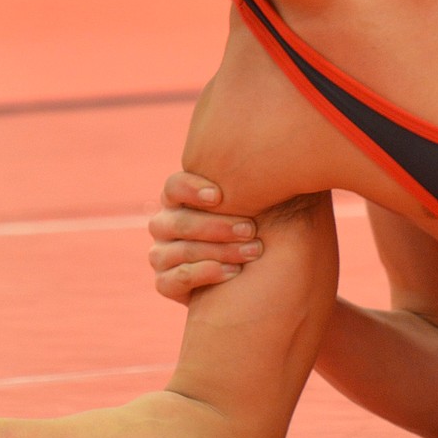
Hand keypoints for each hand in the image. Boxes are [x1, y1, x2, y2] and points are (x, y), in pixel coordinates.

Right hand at [149, 173, 262, 302]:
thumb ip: (256, 184)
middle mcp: (164, 224)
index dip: (191, 189)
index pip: (173, 187)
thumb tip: (277, 155)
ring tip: (254, 251)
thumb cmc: (253, 227)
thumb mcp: (253, 203)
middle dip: (218, 226)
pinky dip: (208, 273)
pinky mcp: (164, 283)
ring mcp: (160, 255)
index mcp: (178, 199)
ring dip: (221, 250)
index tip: (219, 196)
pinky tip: (235, 271)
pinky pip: (178, 279)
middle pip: (180, 222)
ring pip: (183, 251)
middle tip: (251, 229)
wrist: (247, 276)